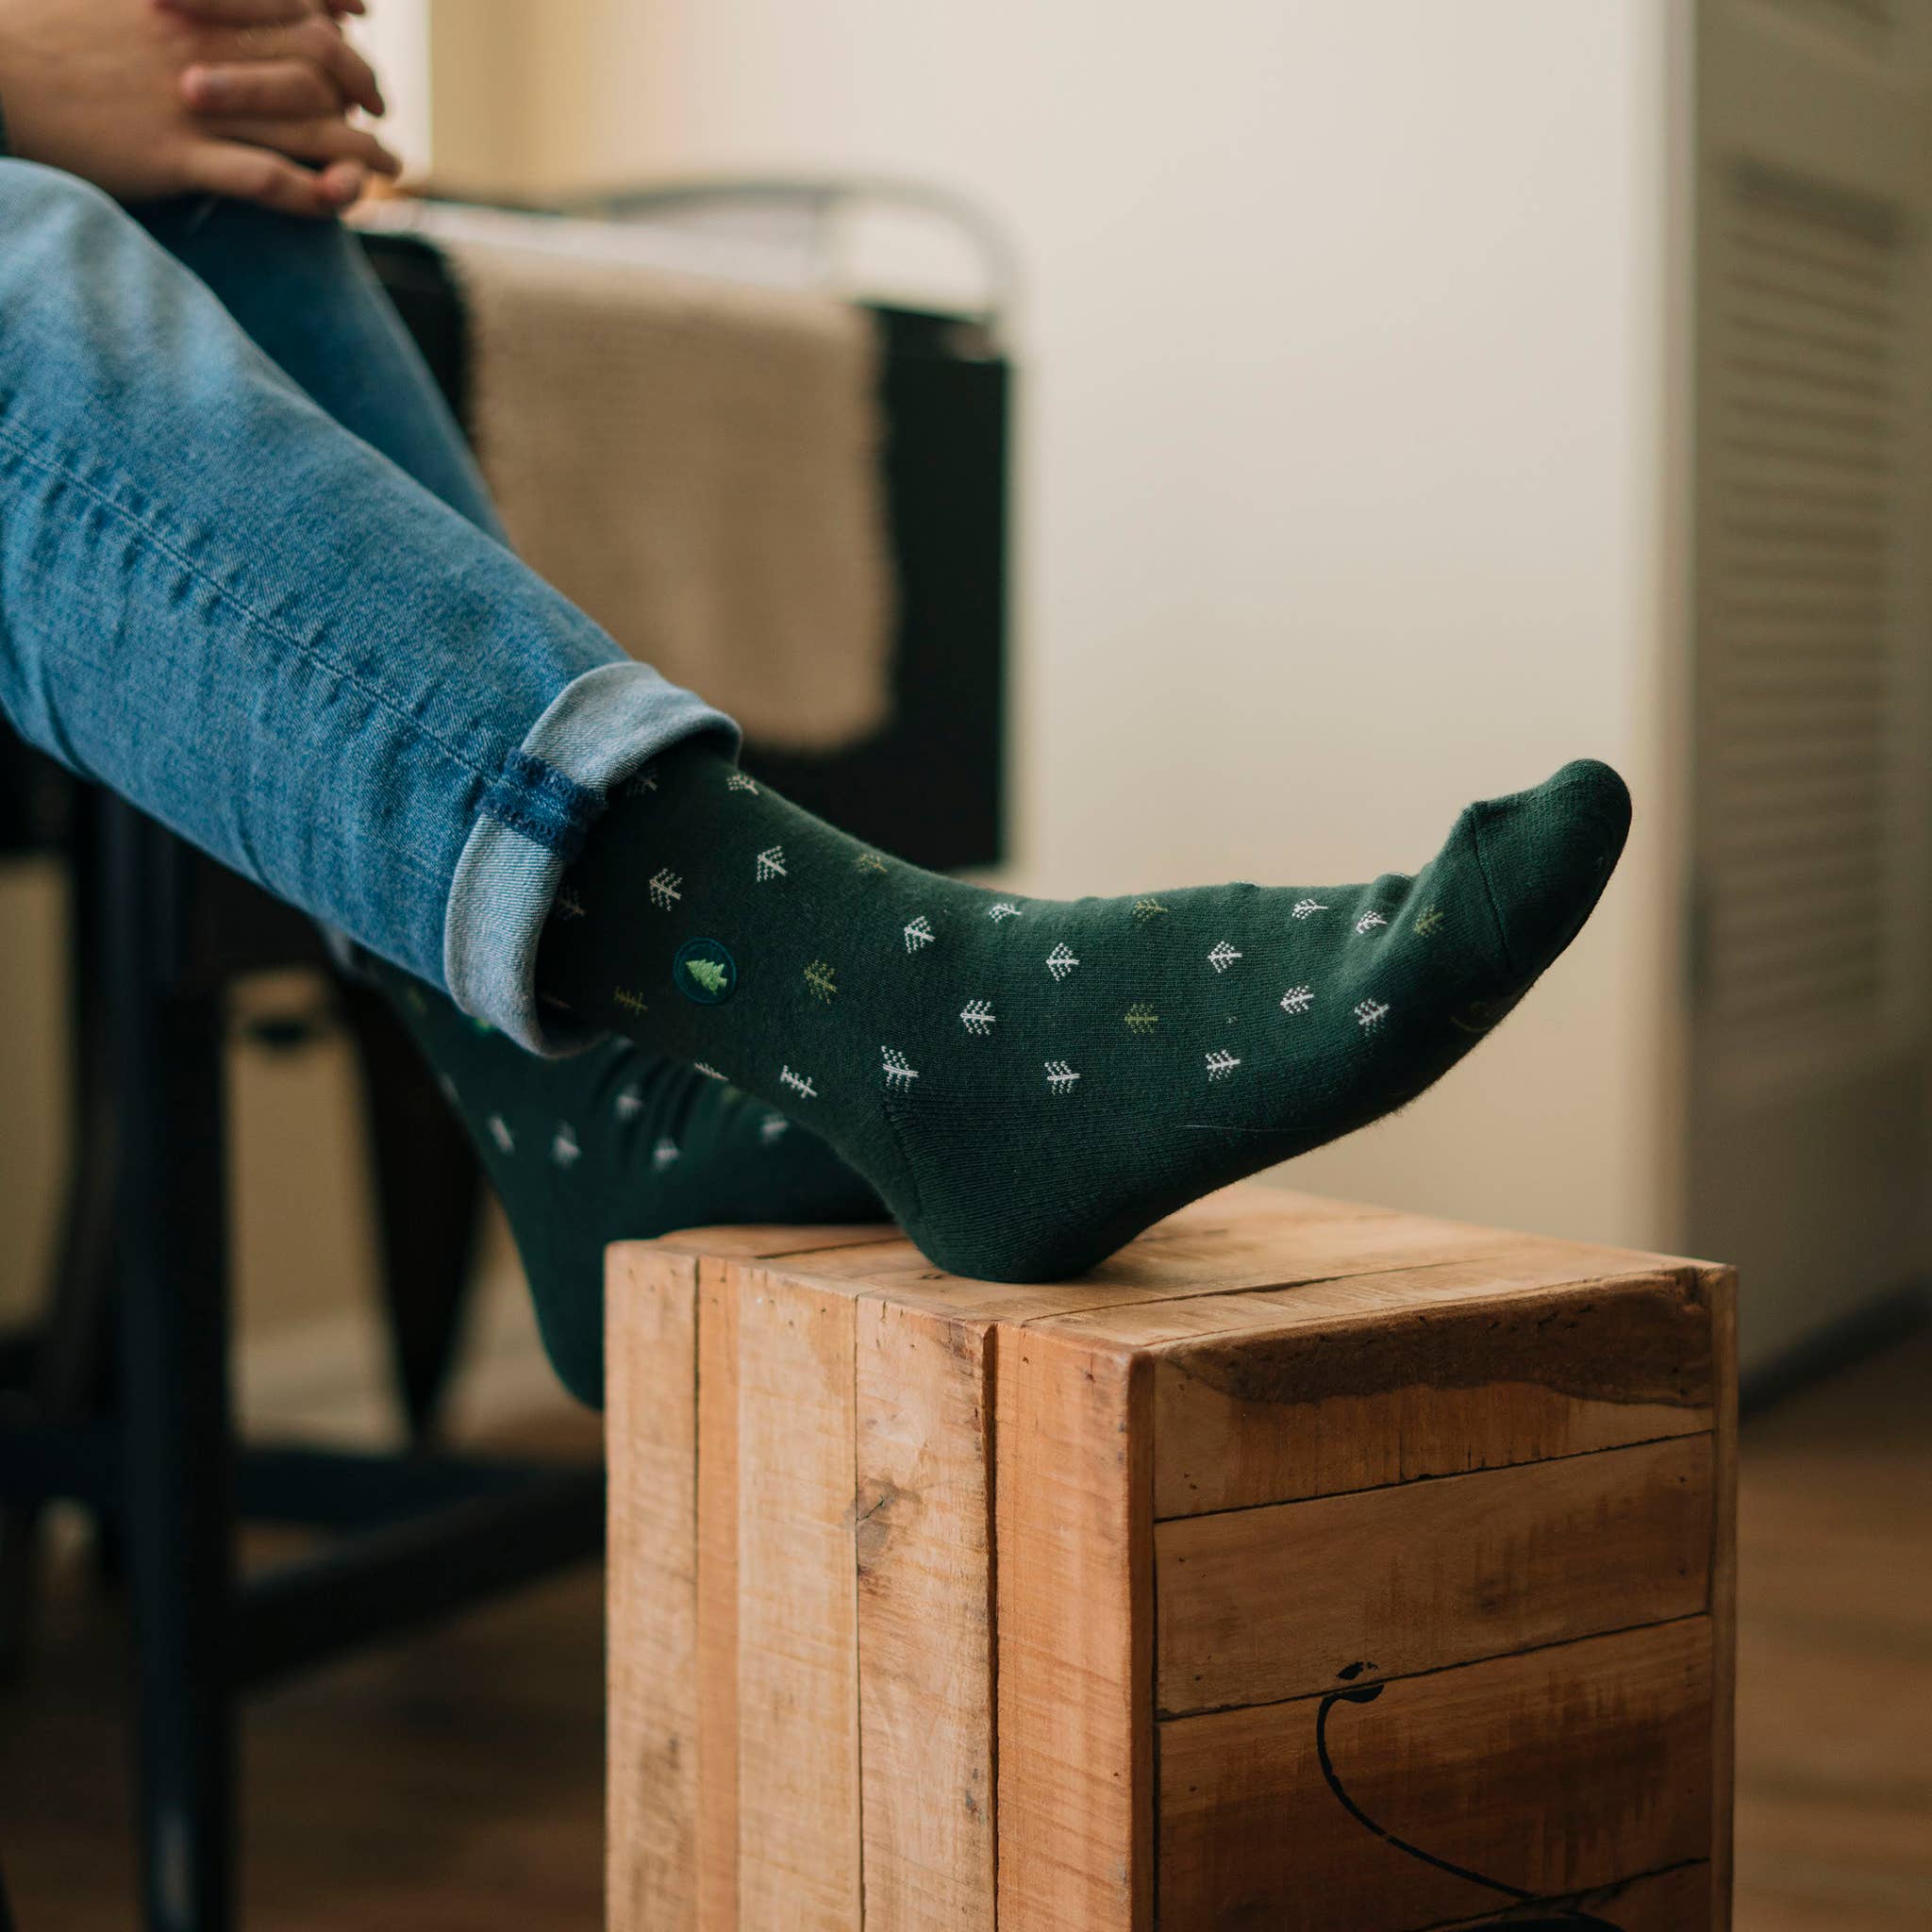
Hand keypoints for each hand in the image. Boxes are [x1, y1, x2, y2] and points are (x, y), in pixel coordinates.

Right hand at [0, 0, 396, 217]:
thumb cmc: (50, 26)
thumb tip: (256, 0)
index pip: (296, 1)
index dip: (339, 20)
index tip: (359, 34)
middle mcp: (204, 44)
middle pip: (320, 60)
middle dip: (364, 87)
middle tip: (378, 109)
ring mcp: (194, 103)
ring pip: (310, 125)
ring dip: (361, 150)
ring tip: (387, 166)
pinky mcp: (176, 156)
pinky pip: (267, 180)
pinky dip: (315, 193)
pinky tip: (338, 201)